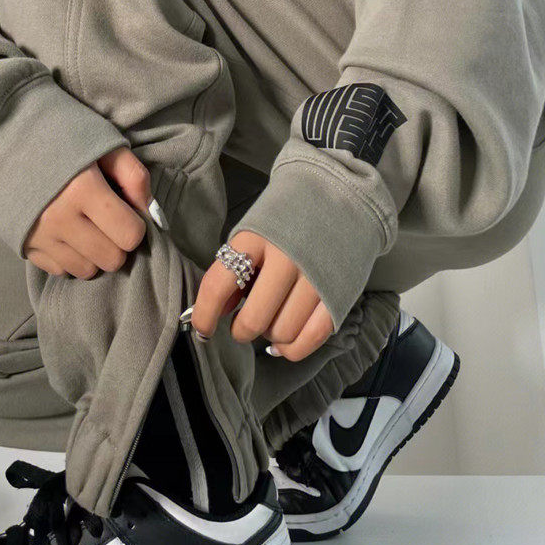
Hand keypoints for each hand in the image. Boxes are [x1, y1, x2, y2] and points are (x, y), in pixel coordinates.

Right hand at [24, 147, 150, 278]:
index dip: (135, 224)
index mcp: (82, 189)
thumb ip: (133, 175)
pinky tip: (67, 233)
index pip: (130, 235)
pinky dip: (70, 257)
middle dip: (117, 243)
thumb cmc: (61, 135)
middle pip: (112, 259)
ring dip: (94, 254)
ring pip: (87, 270)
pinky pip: (61, 270)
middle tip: (108, 221)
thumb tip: (150, 213)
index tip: (125, 210)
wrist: (5, 136)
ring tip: (87, 227)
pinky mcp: (24, 246)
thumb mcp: (104, 143)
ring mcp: (39, 236)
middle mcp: (59, 219)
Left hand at [190, 231, 334, 360]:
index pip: (219, 285)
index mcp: (256, 237)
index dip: (204, 314)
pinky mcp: (340, 293)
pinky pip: (311, 338)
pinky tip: (285, 342)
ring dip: (270, 335)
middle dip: (241, 330)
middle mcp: (287, 257)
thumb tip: (218, 312)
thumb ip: (235, 268)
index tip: (202, 329)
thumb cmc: (288, 218)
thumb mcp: (254, 231)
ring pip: (282, 333)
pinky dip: (293, 348)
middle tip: (242, 324)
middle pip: (254, 319)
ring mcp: (316, 278)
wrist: (341, 195)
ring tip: (273, 318)